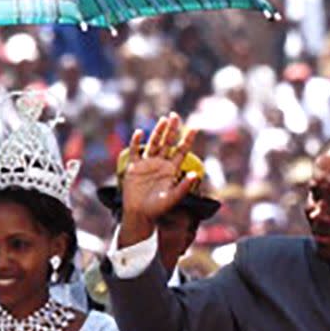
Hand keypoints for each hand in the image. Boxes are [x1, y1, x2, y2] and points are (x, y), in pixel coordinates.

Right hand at [118, 113, 197, 245]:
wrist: (139, 215)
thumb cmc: (157, 209)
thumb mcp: (172, 198)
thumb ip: (183, 187)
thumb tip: (196, 174)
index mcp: (170, 170)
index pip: (180, 151)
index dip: (187, 140)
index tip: (194, 128)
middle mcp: (160, 164)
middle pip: (167, 142)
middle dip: (172, 129)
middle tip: (176, 116)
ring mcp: (146, 164)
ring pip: (153, 143)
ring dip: (158, 132)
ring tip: (163, 120)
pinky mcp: (134, 168)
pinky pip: (135, 152)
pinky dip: (136, 142)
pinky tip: (140, 132)